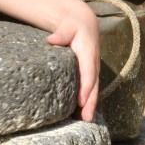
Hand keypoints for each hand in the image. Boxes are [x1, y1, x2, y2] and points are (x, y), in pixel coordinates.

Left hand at [45, 3, 99, 121]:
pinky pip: (89, 88)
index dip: (85, 88)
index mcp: (88, 54)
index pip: (88, 73)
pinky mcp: (89, 73)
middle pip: (93, 85)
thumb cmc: (73, 26)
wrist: (84, 24)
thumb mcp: (67, 26)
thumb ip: (61, 33)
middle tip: (86, 118)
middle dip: (90, 102)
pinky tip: (80, 113)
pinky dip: (87, 100)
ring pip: (92, 89)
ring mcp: (92, 69)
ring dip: (89, 105)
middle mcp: (93, 64)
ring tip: (84, 120)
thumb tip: (51, 40)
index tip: (81, 101)